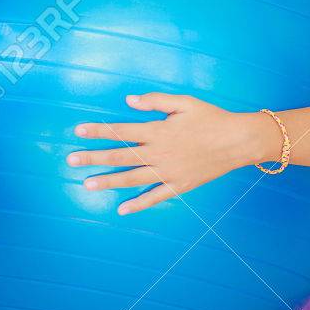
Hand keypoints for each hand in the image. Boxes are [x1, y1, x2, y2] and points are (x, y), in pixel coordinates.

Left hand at [67, 92, 262, 215]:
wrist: (238, 140)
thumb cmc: (211, 118)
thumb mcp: (184, 102)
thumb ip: (155, 102)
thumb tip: (128, 101)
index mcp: (158, 131)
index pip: (122, 131)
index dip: (99, 131)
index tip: (78, 131)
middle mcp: (159, 153)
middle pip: (121, 156)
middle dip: (94, 157)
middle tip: (71, 160)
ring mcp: (169, 172)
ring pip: (132, 178)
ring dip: (109, 181)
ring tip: (87, 184)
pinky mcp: (180, 185)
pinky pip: (156, 197)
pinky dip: (139, 204)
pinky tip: (122, 209)